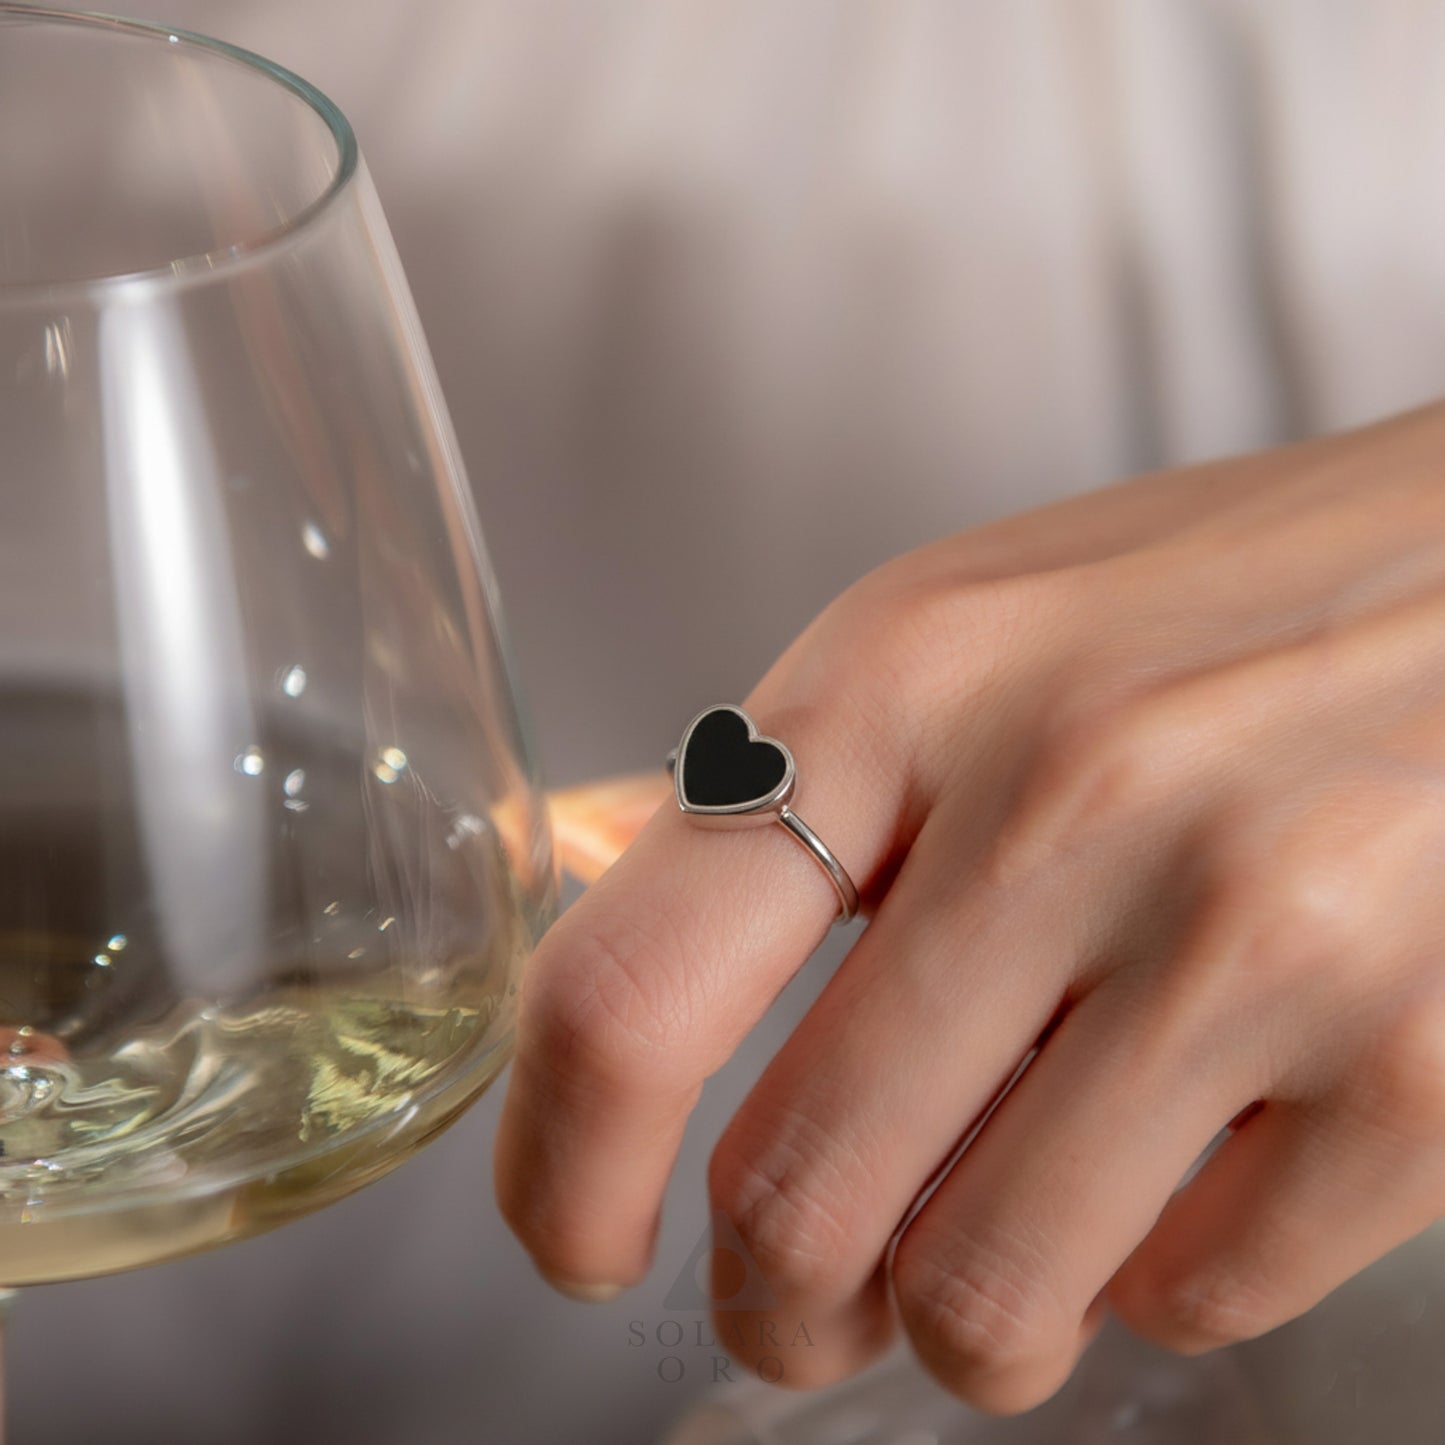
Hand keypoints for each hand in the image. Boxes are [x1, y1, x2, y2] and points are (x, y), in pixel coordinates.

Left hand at [500, 402, 1444, 1410]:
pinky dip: (1152, 1276)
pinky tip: (1169, 1178)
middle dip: (771, 1298)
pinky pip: (1196, 1293)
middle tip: (792, 1301)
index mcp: (904, 679)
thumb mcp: (965, 633)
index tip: (574, 1237)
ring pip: (984, 1299)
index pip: (630, 990)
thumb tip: (613, 928)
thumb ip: (790, 788)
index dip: (560, 1166)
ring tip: (974, 1269)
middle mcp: (1068, 801)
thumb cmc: (1209, 606)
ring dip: (953, 1325)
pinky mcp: (1419, 1063)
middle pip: (796, 1195)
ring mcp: (1255, 935)